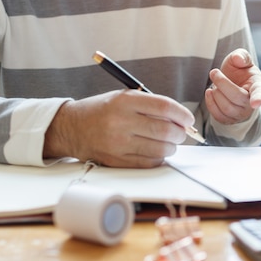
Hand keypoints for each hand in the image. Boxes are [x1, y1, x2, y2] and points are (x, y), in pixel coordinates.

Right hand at [44, 90, 195, 167]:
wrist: (72, 127)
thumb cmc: (104, 110)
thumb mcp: (125, 97)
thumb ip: (152, 105)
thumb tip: (181, 120)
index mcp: (125, 101)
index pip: (164, 107)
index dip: (182, 114)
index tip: (188, 119)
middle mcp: (121, 122)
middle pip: (165, 130)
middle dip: (180, 133)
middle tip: (181, 133)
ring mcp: (118, 143)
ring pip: (160, 149)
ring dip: (171, 147)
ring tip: (169, 142)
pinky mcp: (116, 160)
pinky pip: (148, 162)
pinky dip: (158, 158)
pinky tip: (156, 151)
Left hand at [205, 48, 260, 123]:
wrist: (233, 84)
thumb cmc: (239, 72)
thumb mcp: (241, 59)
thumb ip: (241, 55)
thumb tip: (238, 59)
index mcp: (258, 86)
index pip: (259, 93)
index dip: (258, 98)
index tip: (255, 103)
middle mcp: (251, 103)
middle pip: (236, 98)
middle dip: (222, 83)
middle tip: (213, 72)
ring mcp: (241, 114)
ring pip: (226, 108)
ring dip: (216, 93)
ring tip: (214, 83)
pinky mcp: (230, 120)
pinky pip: (218, 116)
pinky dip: (210, 103)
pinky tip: (210, 92)